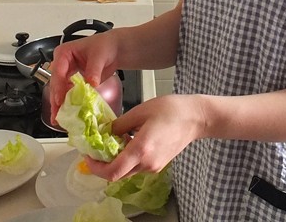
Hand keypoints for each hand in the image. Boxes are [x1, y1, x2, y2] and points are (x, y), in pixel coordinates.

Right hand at [48, 32, 119, 122]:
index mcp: (64, 53)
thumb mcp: (99, 56)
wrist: (114, 50)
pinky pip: (68, 94)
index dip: (58, 86)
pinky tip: (68, 115)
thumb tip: (91, 84)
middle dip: (56, 100)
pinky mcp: (73, 83)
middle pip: (56, 84)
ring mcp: (67, 75)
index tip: (59, 100)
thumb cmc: (105, 46)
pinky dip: (68, 104)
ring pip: (60, 91)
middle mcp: (62, 64)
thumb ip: (94, 70)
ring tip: (59, 120)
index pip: (58, 71)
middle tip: (57, 115)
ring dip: (59, 105)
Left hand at [82, 94, 205, 180]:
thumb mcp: (141, 111)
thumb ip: (120, 124)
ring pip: (127, 171)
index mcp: (141, 150)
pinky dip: (127, 158)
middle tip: (96, 148)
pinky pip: (137, 166)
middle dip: (103, 164)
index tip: (87, 155)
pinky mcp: (159, 164)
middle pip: (117, 174)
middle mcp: (147, 164)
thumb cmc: (172, 110)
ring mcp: (154, 166)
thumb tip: (105, 131)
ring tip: (113, 140)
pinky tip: (128, 141)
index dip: (95, 167)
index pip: (111, 172)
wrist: (197, 117)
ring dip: (115, 160)